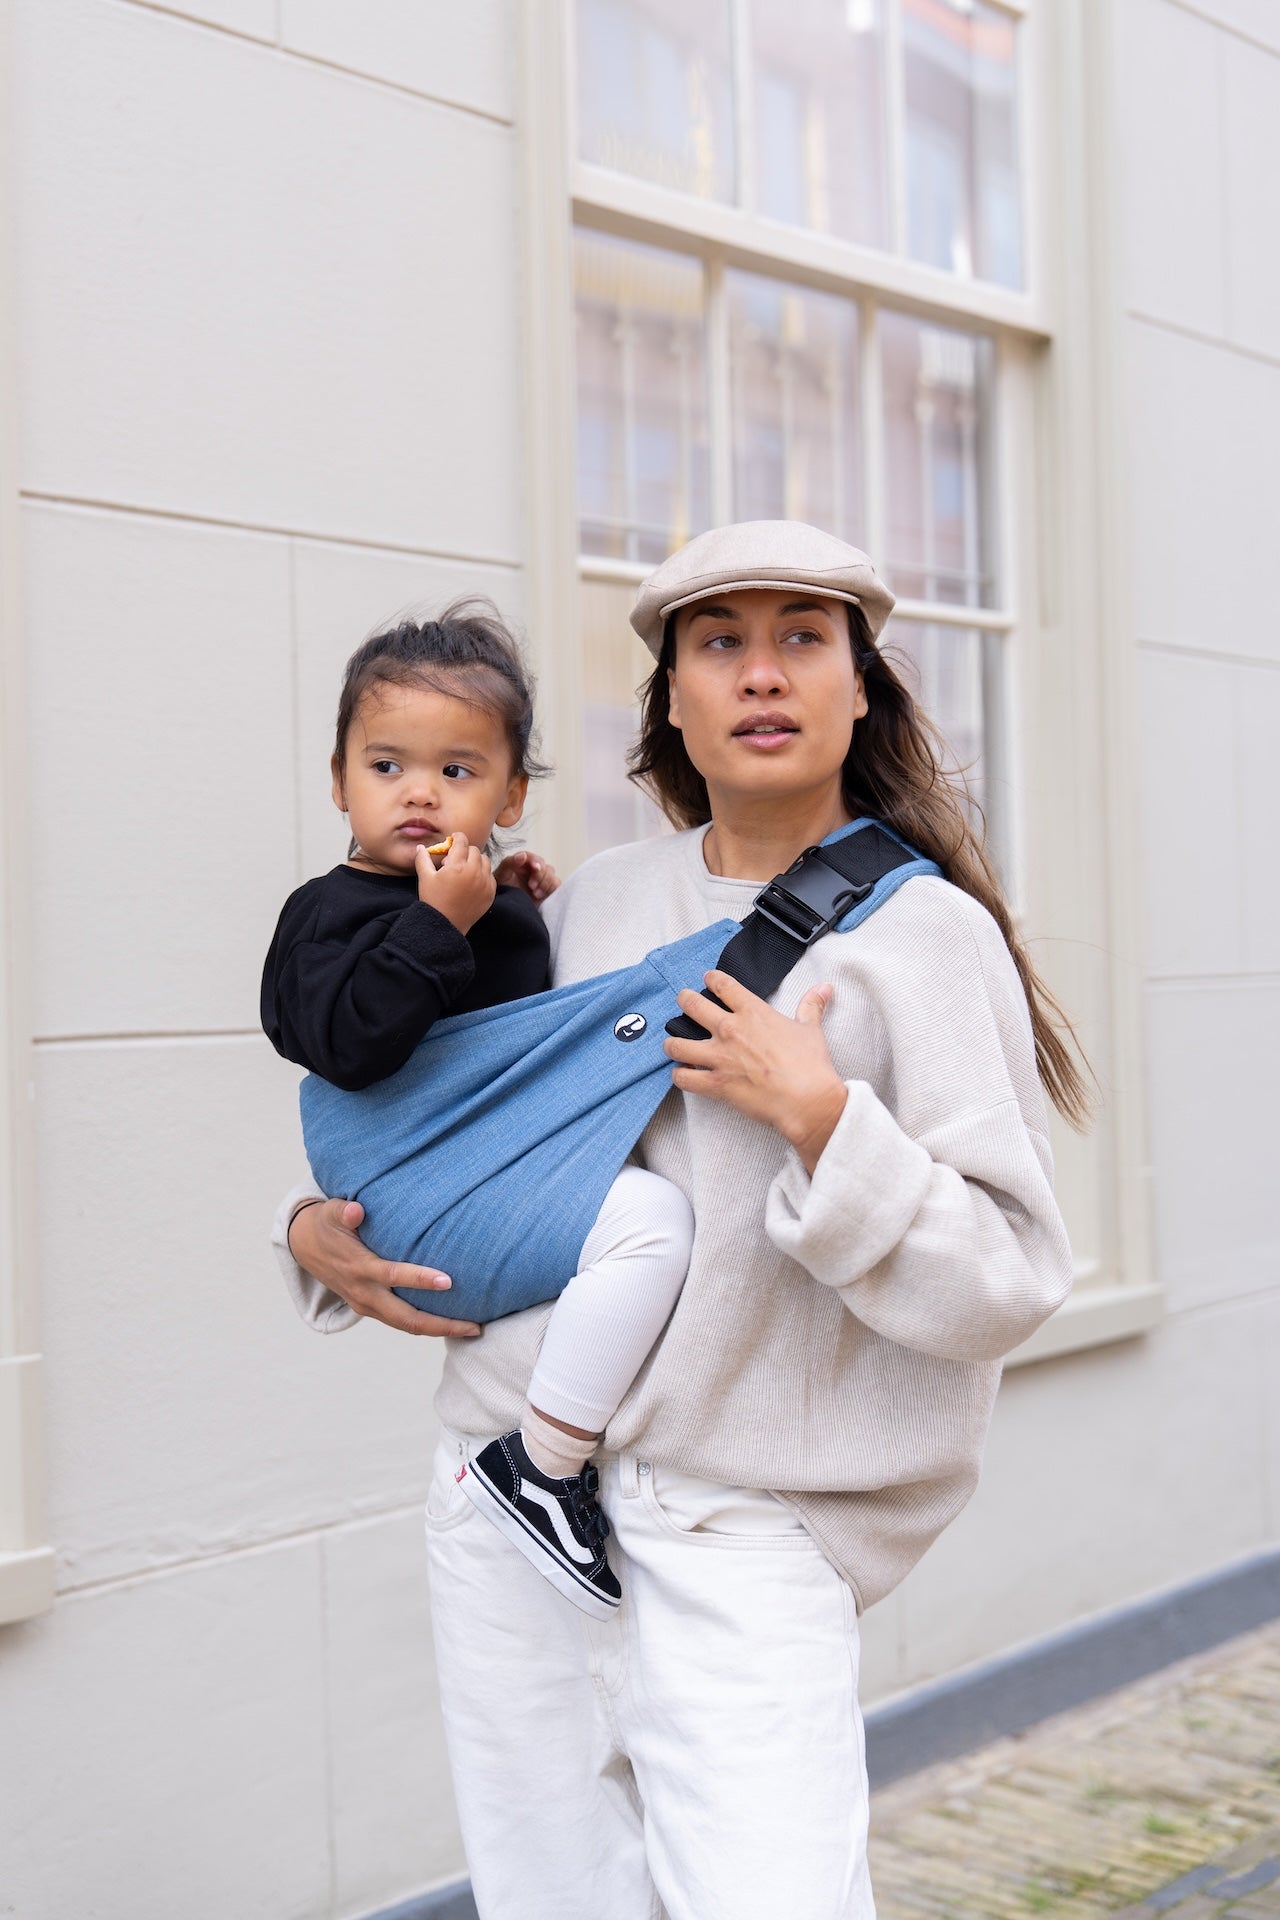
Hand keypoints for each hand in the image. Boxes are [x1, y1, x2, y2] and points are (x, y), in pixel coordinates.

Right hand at [287, 1197, 479, 1337]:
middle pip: (407, 1319)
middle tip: (475, 1327)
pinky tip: (450, 1322)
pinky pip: (402, 1322)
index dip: (420, 1279)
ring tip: (472, 1329)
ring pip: (407, 1326)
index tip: (448, 1280)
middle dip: (442, 1325)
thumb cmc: (327, 1225)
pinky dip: (426, 1326)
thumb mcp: (331, 1213)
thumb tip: (357, 1210)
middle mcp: (364, 1293)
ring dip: (439, 1330)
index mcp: (359, 1268)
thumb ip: (345, 1211)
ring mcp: (367, 1305)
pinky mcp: (370, 1309)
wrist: (305, 1247)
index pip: (393, 1276)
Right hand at [414, 832, 495, 934]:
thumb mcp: (425, 878)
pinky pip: (490, 876)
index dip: (457, 837)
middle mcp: (474, 872)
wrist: (445, 925)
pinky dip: (482, 874)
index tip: (454, 838)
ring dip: (475, 861)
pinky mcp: (490, 893)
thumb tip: (420, 847)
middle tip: (454, 860)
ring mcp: (484, 883)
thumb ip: (422, 859)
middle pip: (474, 850)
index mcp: (458, 866)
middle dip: (464, 851)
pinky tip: (471, 881)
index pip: (462, 842)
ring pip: (485, 861)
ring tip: (464, 869)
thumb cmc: (433, 901)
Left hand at [493, 849, 560, 903]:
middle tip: (532, 886)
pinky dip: (552, 890)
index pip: (532, 858)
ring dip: (546, 884)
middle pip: (545, 867)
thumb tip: (522, 855)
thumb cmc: (501, 891)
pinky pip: (557, 887)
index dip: (535, 861)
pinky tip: (541, 896)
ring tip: (535, 894)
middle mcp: (534, 871)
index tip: (535, 868)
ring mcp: (542, 882)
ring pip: (552, 876)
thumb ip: (509, 863)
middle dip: (540, 875)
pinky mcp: (548, 893)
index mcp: (522, 864)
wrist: (504, 910)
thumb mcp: (501, 875)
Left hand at [664, 970, 848, 1173]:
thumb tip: (824, 987)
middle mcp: (731, 1030)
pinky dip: (680, 1075)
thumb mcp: (810, 1029)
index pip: (723, 985)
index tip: (707, 979)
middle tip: (682, 1001)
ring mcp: (720, 1057)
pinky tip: (682, 1074)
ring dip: (672, 1043)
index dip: (711, 979)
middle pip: (692, 1005)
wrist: (807, 1099)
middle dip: (684, 1001)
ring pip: (678, 1044)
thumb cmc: (810, 1065)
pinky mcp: (716, 1084)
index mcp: (753, 1012)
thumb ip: (811, 1005)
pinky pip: (684, 1078)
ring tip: (672, 1044)